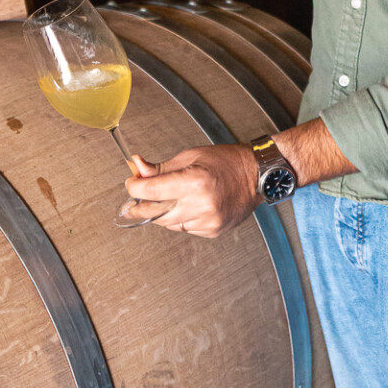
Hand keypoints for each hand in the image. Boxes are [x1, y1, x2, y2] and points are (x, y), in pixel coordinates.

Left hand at [123, 143, 258, 236]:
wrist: (256, 176)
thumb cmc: (227, 161)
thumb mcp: (191, 156)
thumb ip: (161, 167)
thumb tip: (137, 168)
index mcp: (195, 182)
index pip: (151, 191)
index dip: (135, 187)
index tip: (131, 183)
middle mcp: (201, 205)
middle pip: (155, 213)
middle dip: (141, 205)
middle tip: (135, 199)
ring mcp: (207, 221)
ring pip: (168, 224)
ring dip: (160, 213)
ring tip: (164, 198)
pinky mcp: (211, 231)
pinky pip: (184, 229)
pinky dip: (179, 218)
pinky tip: (186, 206)